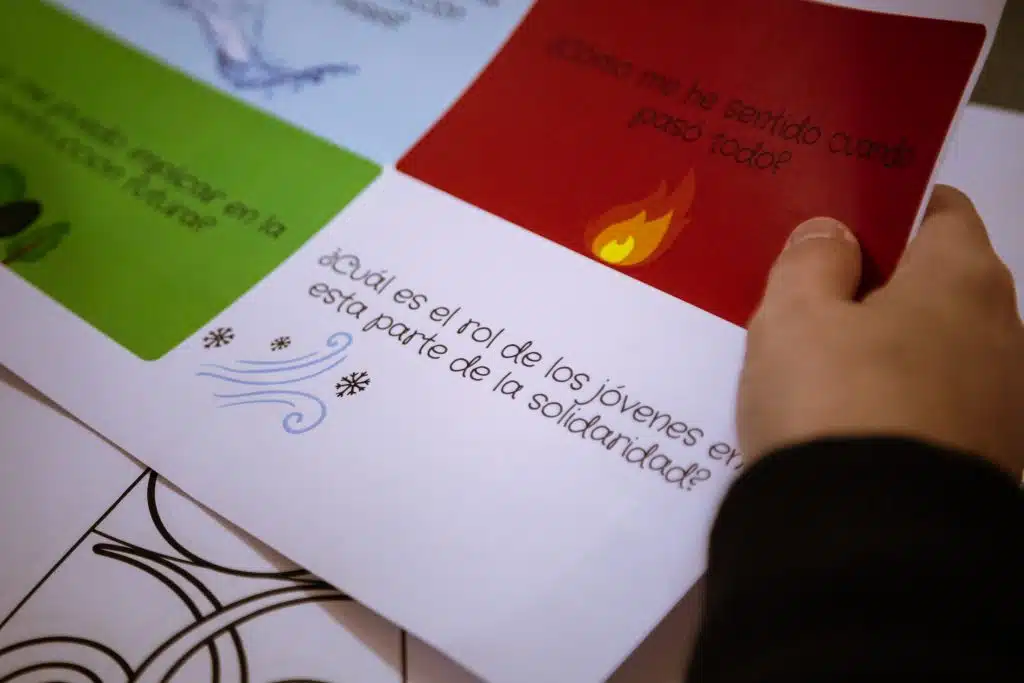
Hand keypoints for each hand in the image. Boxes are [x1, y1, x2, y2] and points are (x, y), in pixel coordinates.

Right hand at [738, 185, 1023, 477]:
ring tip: (828, 371)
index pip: (943, 211)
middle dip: (889, 286)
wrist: (873, 544)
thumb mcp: (794, 317)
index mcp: (961, 278)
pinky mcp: (993, 463)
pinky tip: (855, 425)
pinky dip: (905, 404)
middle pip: (944, 286)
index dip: (892, 210)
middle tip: (819, 300)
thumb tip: (836, 235)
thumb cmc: (832, 400)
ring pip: (943, 352)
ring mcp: (1006, 404)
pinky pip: (942, 409)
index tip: (845, 225)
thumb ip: (812, 260)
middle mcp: (1004, 332)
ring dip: (897, 351)